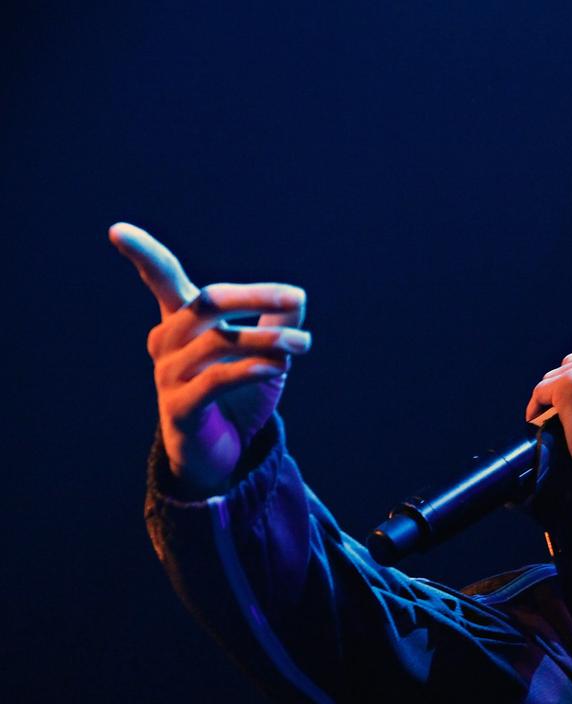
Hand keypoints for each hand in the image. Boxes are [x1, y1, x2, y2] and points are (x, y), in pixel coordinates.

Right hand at [110, 222, 309, 495]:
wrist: (225, 453)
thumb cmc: (241, 391)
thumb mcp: (265, 351)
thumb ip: (278, 319)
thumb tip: (296, 297)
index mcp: (182, 321)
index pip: (161, 281)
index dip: (142, 255)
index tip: (116, 230)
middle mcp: (167, 343)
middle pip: (206, 304)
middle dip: (253, 296)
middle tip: (295, 297)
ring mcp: (169, 376)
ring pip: (217, 343)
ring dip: (266, 338)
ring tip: (302, 343)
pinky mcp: (180, 409)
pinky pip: (214, 381)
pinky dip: (248, 370)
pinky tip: (276, 367)